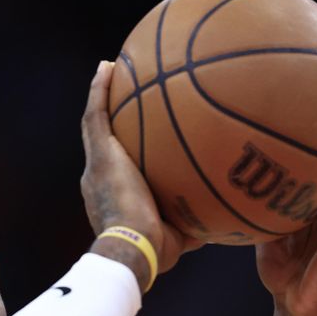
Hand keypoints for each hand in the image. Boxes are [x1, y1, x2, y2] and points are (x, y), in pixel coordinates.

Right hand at [80, 60, 203, 288]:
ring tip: (110, 69)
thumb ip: (194, 220)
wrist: (133, 247)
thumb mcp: (181, 234)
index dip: (122, 147)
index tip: (135, 133)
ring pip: (95, 121)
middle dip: (111, 116)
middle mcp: (98, 174)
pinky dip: (100, 90)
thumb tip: (222, 219)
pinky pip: (96, 113)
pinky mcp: (99, 152)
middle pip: (103, 138)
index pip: (117, 163)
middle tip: (121, 94)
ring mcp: (96, 161)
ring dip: (101, 94)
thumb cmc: (156, 248)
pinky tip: (108, 67)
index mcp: (113, 192)